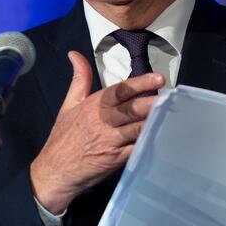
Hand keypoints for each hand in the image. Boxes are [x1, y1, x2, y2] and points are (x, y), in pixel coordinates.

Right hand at [29, 50, 164, 213]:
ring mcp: (110, 142)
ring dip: (152, 122)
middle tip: (169, 96)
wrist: (55, 170)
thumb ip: (79, 78)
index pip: (119, 91)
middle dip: (150, 102)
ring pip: (136, 129)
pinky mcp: (116, 159)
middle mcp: (103, 122)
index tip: (157, 78)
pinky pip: (136, 150)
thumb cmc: (63, 137)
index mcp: (93, 106)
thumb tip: (75, 54)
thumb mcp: (69, 104)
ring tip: (171, 114)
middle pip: (130, 109)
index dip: (139, 83)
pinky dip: (148, 143)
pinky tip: (162, 137)